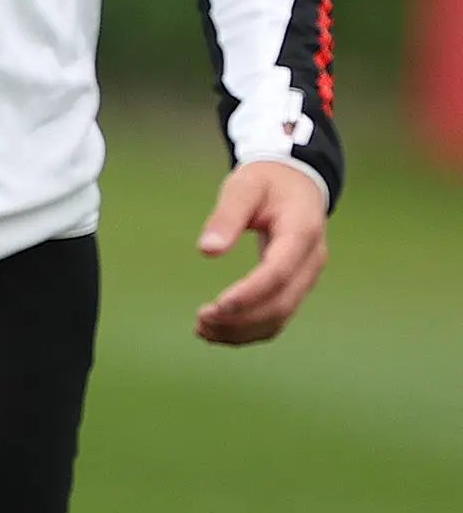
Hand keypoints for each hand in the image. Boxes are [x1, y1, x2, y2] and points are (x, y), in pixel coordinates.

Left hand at [194, 157, 329, 345]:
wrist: (296, 183)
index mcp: (302, 232)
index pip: (278, 272)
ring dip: (243, 330)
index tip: (218, 306)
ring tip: (202, 330)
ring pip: (280, 316)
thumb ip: (226, 216)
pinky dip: (249, 328)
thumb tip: (207, 251)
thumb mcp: (244, 186)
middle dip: (241, 318)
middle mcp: (311, 261)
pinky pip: (277, 315)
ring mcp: (307, 276)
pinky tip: (218, 330)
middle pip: (281, 302)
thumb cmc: (266, 182)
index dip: (250, 293)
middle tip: (201, 320)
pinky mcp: (295, 285)